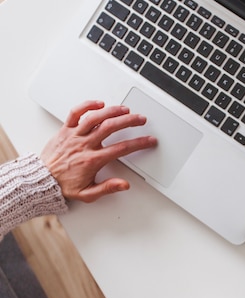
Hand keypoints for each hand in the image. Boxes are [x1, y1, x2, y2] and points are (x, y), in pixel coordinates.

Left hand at [40, 100, 156, 201]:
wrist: (42, 180)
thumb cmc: (63, 185)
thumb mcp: (87, 194)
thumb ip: (107, 189)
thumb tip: (124, 185)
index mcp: (93, 160)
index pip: (121, 148)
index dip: (139, 143)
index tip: (149, 140)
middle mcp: (84, 145)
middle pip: (111, 127)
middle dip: (129, 121)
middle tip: (140, 119)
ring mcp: (74, 135)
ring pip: (96, 117)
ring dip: (112, 111)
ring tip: (125, 109)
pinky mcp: (65, 130)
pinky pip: (75, 113)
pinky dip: (87, 105)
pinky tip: (99, 103)